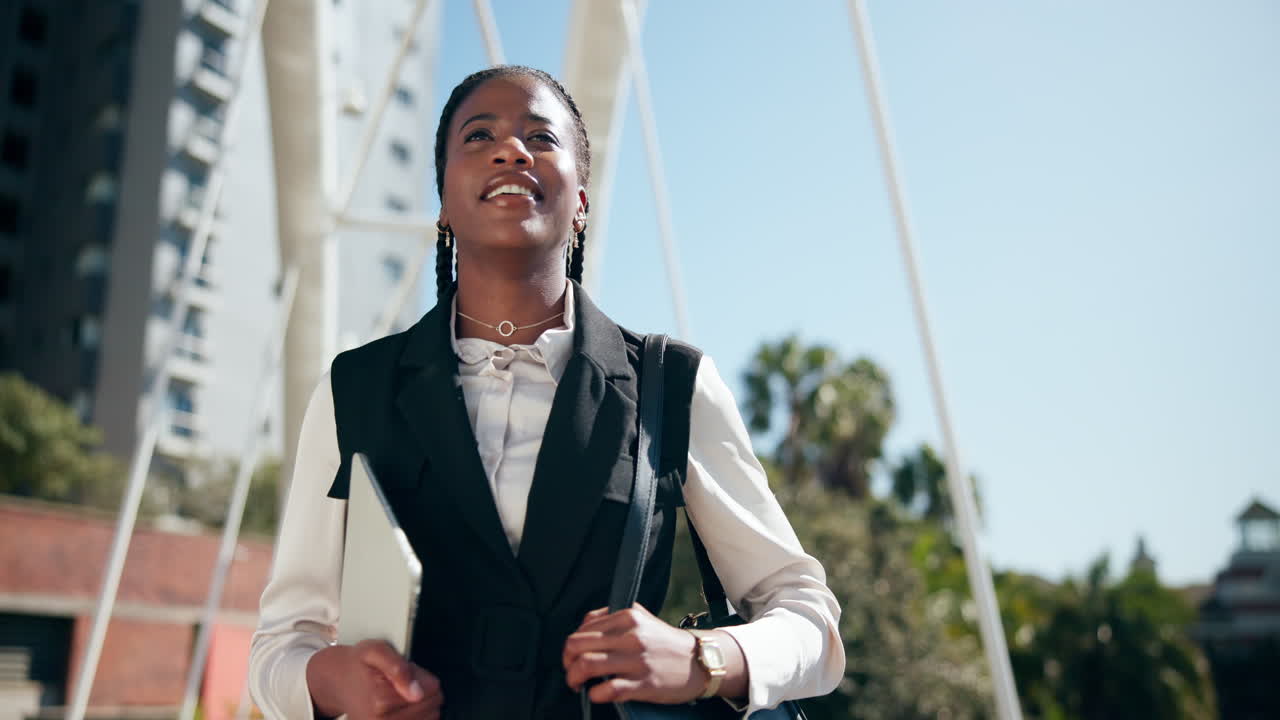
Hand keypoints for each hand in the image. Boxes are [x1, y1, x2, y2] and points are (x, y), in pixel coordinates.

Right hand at [306, 639, 443, 718]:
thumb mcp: (376, 651)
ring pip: (432, 716)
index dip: (422, 676)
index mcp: (381, 700)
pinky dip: (418, 715)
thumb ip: (398, 667)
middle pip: (434, 704)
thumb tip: (416, 692)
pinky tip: (404, 707)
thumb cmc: (359, 665)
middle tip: (402, 683)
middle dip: (422, 690)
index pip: (432, 688)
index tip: (405, 673)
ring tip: (401, 694)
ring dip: (422, 704)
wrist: (339, 681)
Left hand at [562, 604, 705, 704]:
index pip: (584, 628)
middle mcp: (631, 636)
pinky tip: (596, 695)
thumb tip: (584, 627)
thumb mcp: (641, 618)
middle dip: (567, 661)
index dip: (572, 645)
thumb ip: (613, 617)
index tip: (573, 656)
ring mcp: (637, 661)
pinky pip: (608, 689)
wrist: (700, 661)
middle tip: (570, 671)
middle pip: (578, 645)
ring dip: (573, 678)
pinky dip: (595, 694)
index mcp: (628, 617)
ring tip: (576, 685)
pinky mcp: (644, 683)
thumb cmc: (666, 642)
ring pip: (587, 665)